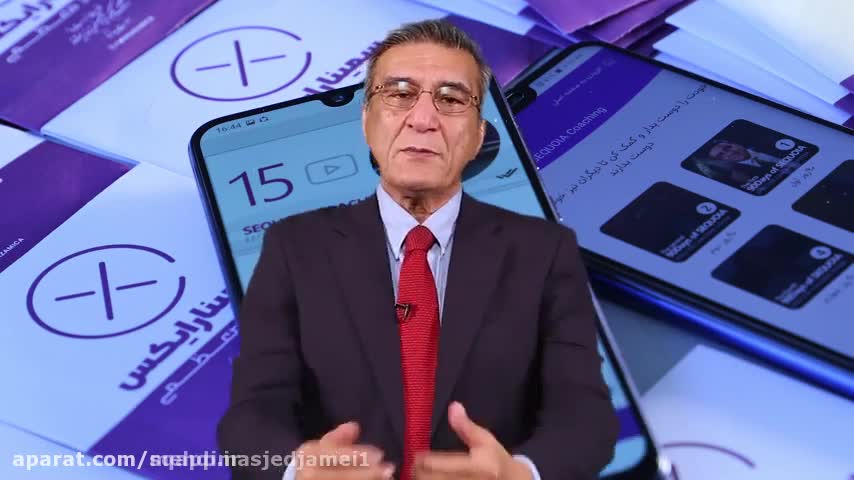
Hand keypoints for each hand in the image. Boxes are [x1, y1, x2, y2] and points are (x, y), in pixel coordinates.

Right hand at [295, 422, 394, 479]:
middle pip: (341, 474)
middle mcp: (307, 472)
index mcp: (307, 454)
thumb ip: (338, 438)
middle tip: (389, 469)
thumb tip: (354, 426)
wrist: (301, 478)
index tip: (380, 454)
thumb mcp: (322, 446)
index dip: (357, 456)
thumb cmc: (315, 461)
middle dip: (366, 473)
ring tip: (388, 477)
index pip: (334, 455)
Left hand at [414, 402, 532, 479]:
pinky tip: (431, 479)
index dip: (421, 459)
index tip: (417, 455)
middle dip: (417, 472)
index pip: (435, 465)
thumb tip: (453, 406)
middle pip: (428, 479)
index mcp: (475, 466)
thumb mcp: (485, 440)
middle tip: (414, 466)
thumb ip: (466, 427)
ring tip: (420, 474)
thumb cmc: (496, 460)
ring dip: (422, 479)